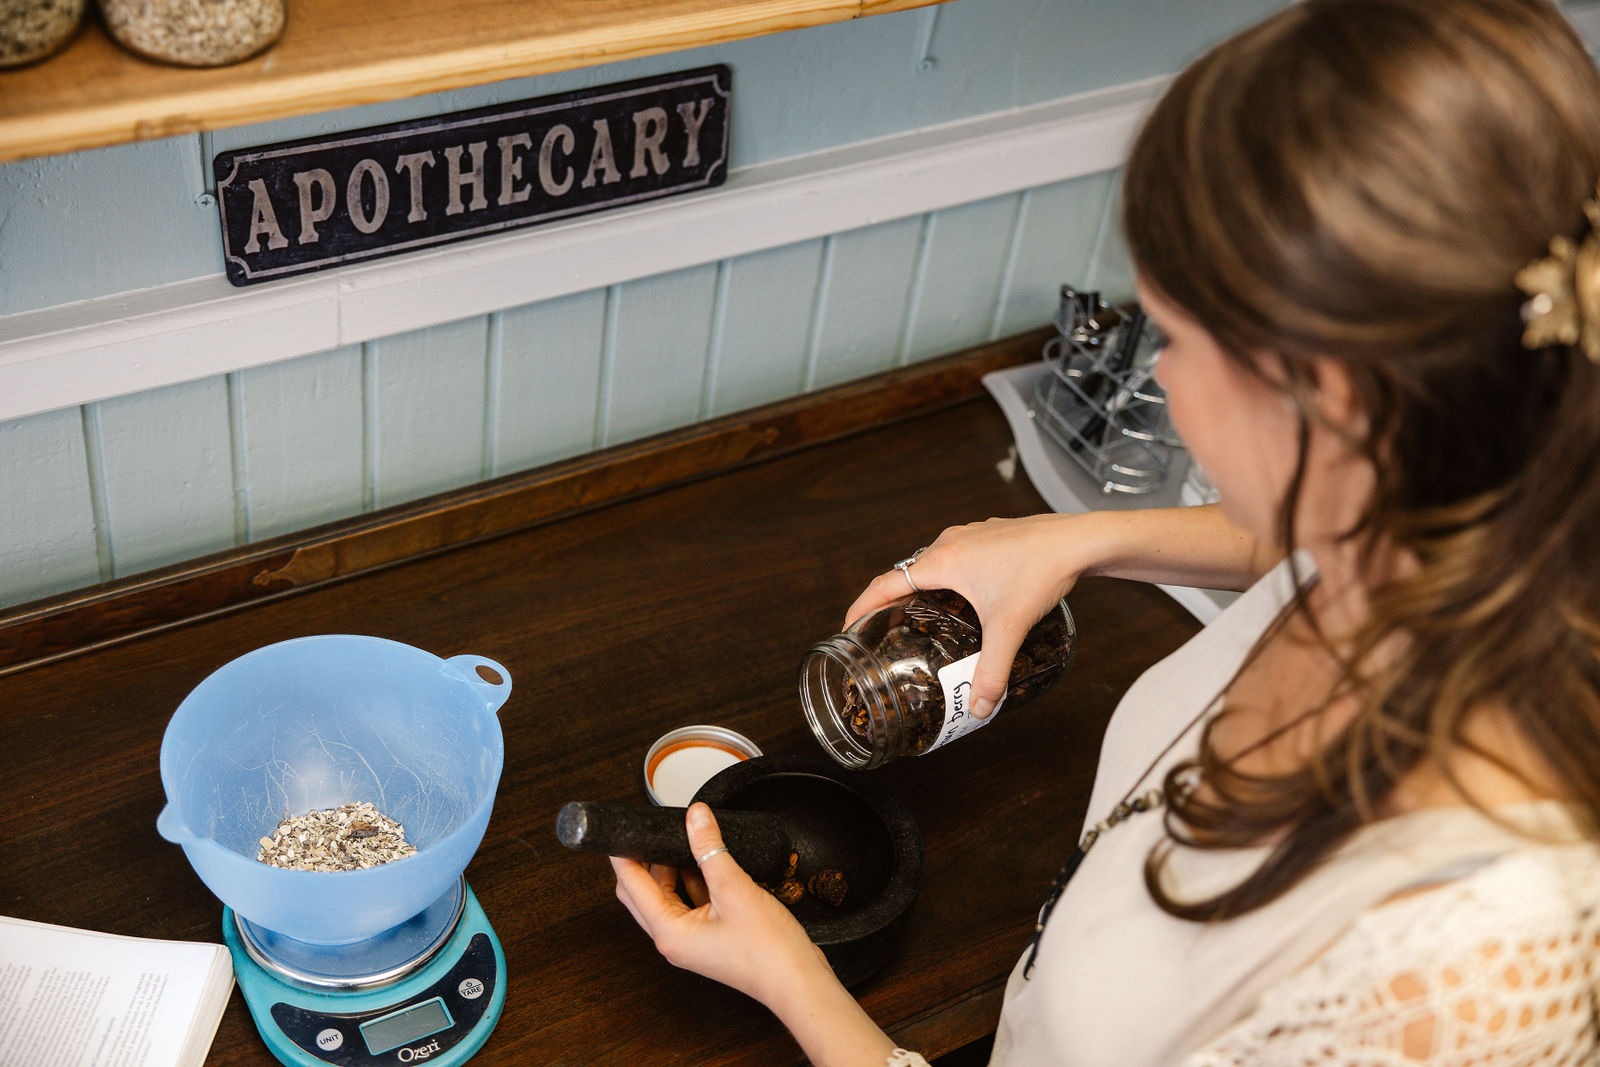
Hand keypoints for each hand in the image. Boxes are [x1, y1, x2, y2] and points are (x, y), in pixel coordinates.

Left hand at [610, 803, 832, 1005]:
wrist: (798, 981)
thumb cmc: (768, 952)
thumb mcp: (735, 889)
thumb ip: (711, 849)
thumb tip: (695, 818)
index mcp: (669, 933)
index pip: (631, 886)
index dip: (622, 855)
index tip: (618, 830)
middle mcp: (674, 939)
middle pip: (642, 893)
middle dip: (643, 860)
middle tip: (651, 830)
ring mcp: (691, 940)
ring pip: (667, 896)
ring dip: (670, 869)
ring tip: (683, 840)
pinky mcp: (709, 936)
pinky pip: (690, 902)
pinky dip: (692, 880)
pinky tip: (706, 862)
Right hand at [846, 514, 1090, 719]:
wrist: (1079, 540)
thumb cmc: (1041, 572)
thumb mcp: (1010, 627)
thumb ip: (992, 671)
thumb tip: (979, 706)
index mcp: (942, 561)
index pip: (885, 584)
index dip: (861, 607)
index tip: (846, 627)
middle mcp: (950, 542)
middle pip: (906, 573)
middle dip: (890, 601)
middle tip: (882, 629)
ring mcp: (970, 535)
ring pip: (932, 562)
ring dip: (920, 586)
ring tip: (919, 615)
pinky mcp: (990, 535)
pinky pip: (956, 555)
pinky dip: (947, 576)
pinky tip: (966, 596)